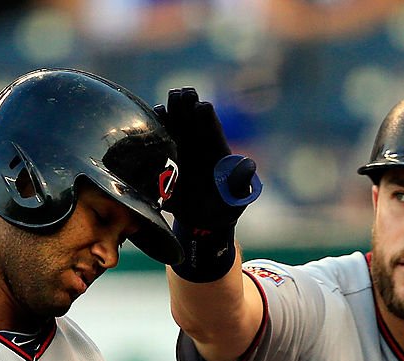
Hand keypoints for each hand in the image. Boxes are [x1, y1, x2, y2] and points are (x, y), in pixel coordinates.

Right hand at [154, 87, 260, 232]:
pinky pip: (159, 135)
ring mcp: (181, 147)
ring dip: (169, 111)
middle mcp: (198, 142)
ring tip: (166, 108)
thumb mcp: (237, 197)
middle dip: (185, 103)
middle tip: (181, 96)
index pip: (210, 120)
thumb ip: (241, 181)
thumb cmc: (225, 207)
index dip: (204, 114)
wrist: (203, 221)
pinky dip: (155, 127)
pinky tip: (154, 125)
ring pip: (173, 119)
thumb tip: (249, 165)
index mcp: (216, 147)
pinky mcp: (166, 156)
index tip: (201, 109)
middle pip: (190, 112)